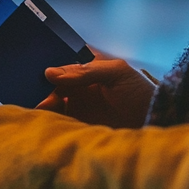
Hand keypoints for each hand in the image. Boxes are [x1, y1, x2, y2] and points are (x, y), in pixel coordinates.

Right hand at [36, 50, 155, 127]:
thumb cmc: (140, 91)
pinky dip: (50, 120)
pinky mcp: (80, 124)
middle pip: (52, 84)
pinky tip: (43, 120)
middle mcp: (80, 86)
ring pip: (52, 102)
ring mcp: (79, 105)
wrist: (156, 121)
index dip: (46, 66)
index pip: (61, 64)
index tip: (32, 71)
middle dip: (40, 87)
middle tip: (33, 94)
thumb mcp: (116, 73)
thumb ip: (85, 71)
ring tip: (36, 107)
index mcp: (88, 68)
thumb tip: (50, 72)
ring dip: (43, 103)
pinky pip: (60, 121)